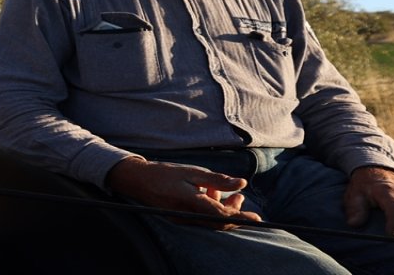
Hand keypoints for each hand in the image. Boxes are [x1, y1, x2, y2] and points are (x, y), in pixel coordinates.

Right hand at [105, 157, 260, 230]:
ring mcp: (182, 220)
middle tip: (240, 196)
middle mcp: (187, 216)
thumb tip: (242, 183)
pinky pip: (200, 218)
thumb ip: (217, 179)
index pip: (222, 215)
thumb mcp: (192, 171)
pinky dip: (210, 209)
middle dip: (234, 212)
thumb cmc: (164, 173)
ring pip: (210, 221)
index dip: (241, 217)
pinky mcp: (179, 219)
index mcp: (191, 202)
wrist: (136, 180)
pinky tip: (209, 193)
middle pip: (218, 223)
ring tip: (226, 192)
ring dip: (222, 209)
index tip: (256, 218)